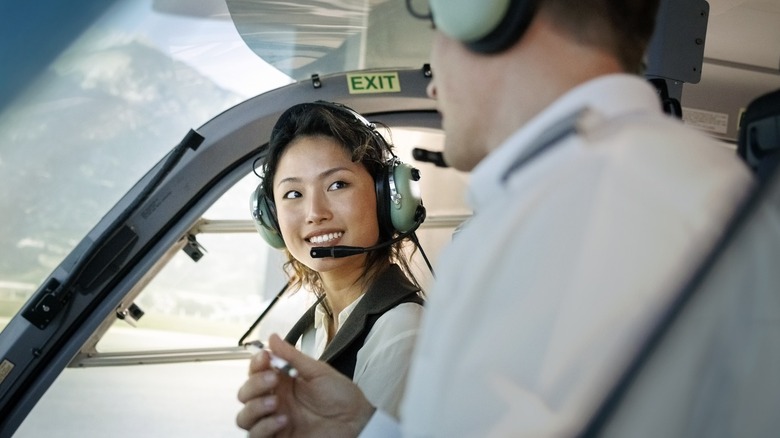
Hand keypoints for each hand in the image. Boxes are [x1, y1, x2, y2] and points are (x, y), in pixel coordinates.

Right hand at [236, 333, 375, 436]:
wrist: (356, 422)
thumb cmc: (342, 396)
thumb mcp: (318, 372)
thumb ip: (292, 357)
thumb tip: (273, 337)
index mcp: (283, 382)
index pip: (257, 371)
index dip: (256, 363)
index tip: (265, 357)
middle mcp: (275, 400)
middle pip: (245, 393)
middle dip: (254, 384)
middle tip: (273, 380)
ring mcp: (274, 421)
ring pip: (244, 416)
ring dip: (255, 407)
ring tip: (275, 403)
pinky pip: (255, 435)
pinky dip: (264, 427)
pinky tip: (283, 420)